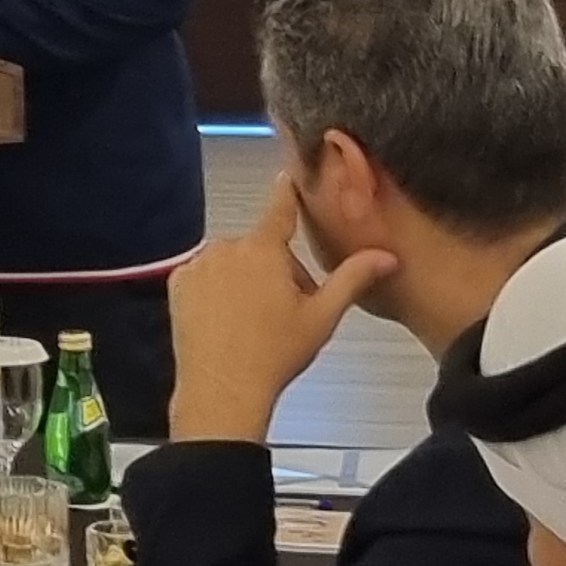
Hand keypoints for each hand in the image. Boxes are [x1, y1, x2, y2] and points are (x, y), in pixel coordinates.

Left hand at [166, 176, 397, 442]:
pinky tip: (228, 320)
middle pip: (261, 249)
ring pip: (232, 263)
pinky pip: (204, 276)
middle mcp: (226, 248)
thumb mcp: (322, 317)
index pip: (280, 209)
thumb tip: (387, 257)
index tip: (287, 176)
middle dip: (277, 271)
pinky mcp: (178, 283)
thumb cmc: (273, 355)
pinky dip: (216, 291)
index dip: (287, 193)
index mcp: (263, 250)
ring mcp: (198, 265)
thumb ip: (353, 279)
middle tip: (287, 311)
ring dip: (246, 281)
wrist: (223, 389)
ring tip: (257, 322)